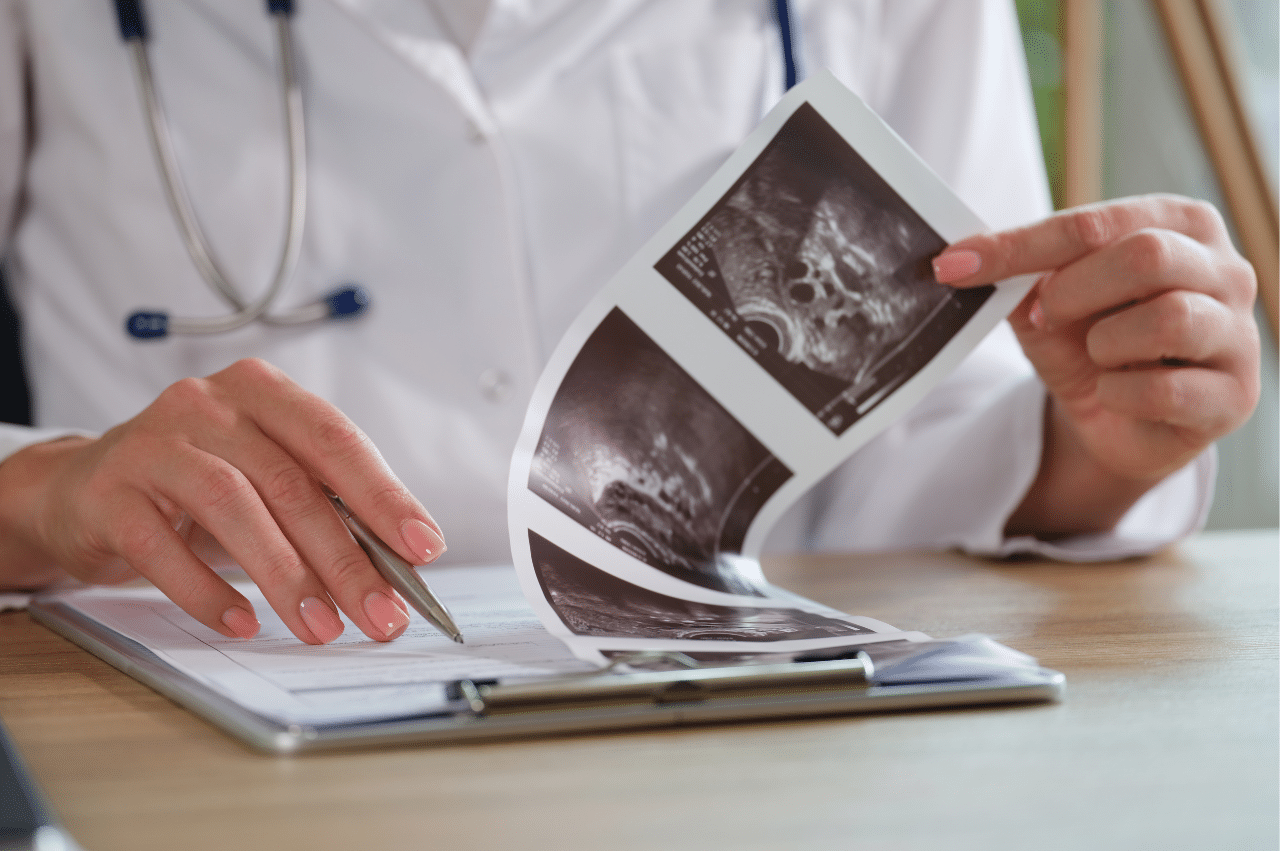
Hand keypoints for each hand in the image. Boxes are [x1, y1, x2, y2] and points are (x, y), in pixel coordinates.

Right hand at [0, 358, 446, 642]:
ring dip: (287, 578)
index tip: (423, 548)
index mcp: (262, 393)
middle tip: (381, 613)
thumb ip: (325, 505)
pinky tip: (242, 623)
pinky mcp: (109, 492)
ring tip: (321, 627)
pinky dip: (207, 591)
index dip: (384, 496)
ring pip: (235, 509)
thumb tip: (397, 566)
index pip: (336, 441)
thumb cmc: (195, 484)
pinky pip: (163, 546)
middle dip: (345, 559)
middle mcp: (209, 405)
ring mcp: (154, 443)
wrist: (82, 489)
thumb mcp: (264, 477)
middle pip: (291, 483)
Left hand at [933, 195, 1260, 537]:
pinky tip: (1115, 393)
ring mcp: (1238, 333)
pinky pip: (1165, 388)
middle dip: (1073, 291)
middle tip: (1045, 315)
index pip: (1095, 222)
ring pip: (1168, 317)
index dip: (1019, 244)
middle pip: (1146, 255)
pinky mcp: (1234, 396)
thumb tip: (964, 260)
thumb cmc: (1090, 345)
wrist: (1116, 421)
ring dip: (1104, 344)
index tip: (956, 265)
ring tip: (1097, 355)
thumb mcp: (1047, 303)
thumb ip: (1020, 276)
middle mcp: (1225, 269)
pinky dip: (1118, 394)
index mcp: (1179, 224)